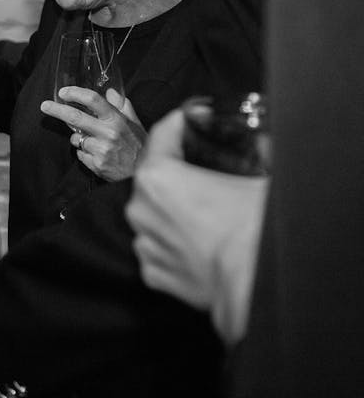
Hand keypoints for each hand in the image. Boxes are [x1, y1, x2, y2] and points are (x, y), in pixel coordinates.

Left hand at [41, 87, 144, 180]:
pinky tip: (96, 154)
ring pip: (76, 138)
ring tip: (93, 142)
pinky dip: (83, 152)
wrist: (142, 175)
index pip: (93, 100)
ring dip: (78, 138)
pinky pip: (80, 154)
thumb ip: (123, 106)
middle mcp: (108, 133)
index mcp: (117, 120)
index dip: (75, 94)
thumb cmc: (139, 147)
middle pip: (75, 117)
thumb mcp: (136, 124)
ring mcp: (101, 150)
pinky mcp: (96, 164)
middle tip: (44, 106)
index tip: (63, 92)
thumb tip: (111, 91)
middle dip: (56, 110)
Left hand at [126, 109, 267, 343]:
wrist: (252, 286)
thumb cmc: (253, 230)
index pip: (163, 133)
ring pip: (156, 215)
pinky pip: (161, 249)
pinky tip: (201, 245)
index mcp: (157, 176)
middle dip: (180, 173)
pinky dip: (177, 245)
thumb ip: (261, 151)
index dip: (182, 121)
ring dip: (176, 212)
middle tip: (210, 174)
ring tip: (209, 215)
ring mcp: (144, 242)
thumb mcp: (263, 179)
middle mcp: (140, 207)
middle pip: (156, 177)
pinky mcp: (153, 272)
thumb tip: (264, 140)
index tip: (195, 117)